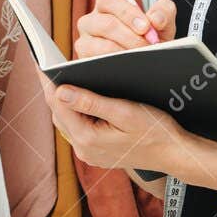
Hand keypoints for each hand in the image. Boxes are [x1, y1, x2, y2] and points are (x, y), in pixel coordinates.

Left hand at [42, 79, 189, 174]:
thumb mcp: (125, 111)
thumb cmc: (156, 130)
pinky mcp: (96, 153)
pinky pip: (78, 129)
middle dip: (55, 89)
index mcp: (88, 139)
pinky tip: (81, 98)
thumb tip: (61, 91)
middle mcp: (84, 150)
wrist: (174, 154)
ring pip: (67, 122)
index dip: (49, 81)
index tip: (41, 62)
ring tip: (63, 77)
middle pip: (59, 113)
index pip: (58, 105)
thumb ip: (91, 102)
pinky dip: (76, 112)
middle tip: (51, 65)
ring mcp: (89, 154)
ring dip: (65, 102)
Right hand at [74, 0, 175, 57]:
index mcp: (106, 4)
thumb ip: (164, 12)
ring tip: (141, 57)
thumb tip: (156, 19)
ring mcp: (85, 41)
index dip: (127, 12)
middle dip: (131, 37)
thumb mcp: (161, 23)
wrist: (146, 62)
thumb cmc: (148, 38)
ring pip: (102, 46)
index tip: (146, 27)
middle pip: (106, 24)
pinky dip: (117, 65)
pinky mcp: (84, 60)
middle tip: (148, 46)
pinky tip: (130, 66)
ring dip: (126, 52)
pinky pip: (97, 63)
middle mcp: (91, 21)